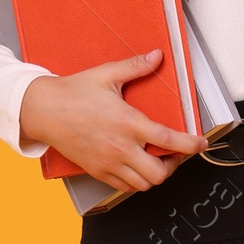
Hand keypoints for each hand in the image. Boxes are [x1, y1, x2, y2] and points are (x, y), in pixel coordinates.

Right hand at [17, 51, 208, 194]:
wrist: (42, 110)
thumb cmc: (72, 93)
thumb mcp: (107, 74)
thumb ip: (136, 66)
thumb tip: (157, 56)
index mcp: (129, 123)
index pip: (170, 140)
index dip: (191, 145)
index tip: (200, 144)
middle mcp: (121, 147)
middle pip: (159, 173)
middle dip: (173, 166)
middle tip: (174, 154)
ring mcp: (109, 163)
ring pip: (143, 184)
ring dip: (154, 175)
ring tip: (156, 161)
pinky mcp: (97, 171)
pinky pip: (124, 187)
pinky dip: (136, 182)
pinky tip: (136, 167)